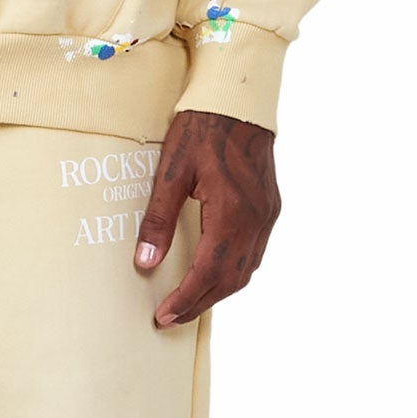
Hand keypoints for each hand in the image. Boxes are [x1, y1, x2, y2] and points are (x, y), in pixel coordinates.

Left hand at [135, 112, 280, 327]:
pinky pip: (255, 251)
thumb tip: (146, 263)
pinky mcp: (270, 207)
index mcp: (232, 213)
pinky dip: (234, 270)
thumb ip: (158, 220)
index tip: (164, 316)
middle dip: (201, 302)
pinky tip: (214, 271)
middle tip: (171, 317)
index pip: (209, 272)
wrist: (237, 100)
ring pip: (247, 269)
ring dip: (219, 290)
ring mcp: (268, 214)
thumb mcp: (171, 172)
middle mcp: (257, 219)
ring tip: (189, 300)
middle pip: (231, 279)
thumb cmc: (201, 130)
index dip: (187, 299)